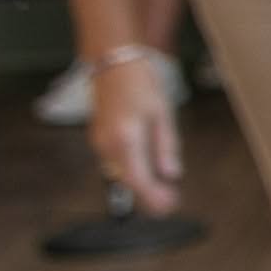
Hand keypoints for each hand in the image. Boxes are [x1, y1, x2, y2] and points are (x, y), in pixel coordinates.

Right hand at [91, 56, 182, 215]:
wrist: (113, 63)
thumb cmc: (141, 84)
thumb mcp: (162, 115)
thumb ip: (165, 147)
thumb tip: (170, 175)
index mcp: (125, 140)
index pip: (137, 181)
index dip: (153, 198)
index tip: (170, 206)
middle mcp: (107, 145)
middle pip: (127, 182)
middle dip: (149, 197)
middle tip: (171, 204)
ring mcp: (100, 143)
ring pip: (121, 174)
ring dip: (141, 186)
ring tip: (165, 192)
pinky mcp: (99, 139)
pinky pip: (117, 164)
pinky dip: (133, 173)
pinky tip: (149, 173)